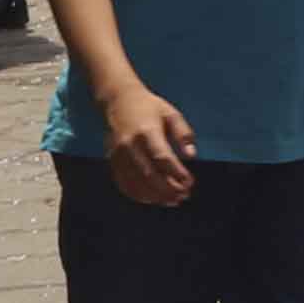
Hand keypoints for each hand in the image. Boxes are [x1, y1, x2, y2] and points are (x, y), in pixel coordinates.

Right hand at [105, 88, 200, 209]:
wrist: (118, 101)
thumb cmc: (150, 108)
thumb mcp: (172, 114)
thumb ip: (183, 134)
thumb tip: (192, 155)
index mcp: (147, 132)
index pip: (162, 158)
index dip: (177, 173)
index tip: (190, 182)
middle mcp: (129, 146)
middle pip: (149, 175)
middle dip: (168, 189)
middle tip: (184, 195)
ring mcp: (118, 155)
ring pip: (136, 183)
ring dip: (155, 196)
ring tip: (172, 201)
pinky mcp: (111, 161)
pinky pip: (123, 184)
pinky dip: (138, 195)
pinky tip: (153, 199)